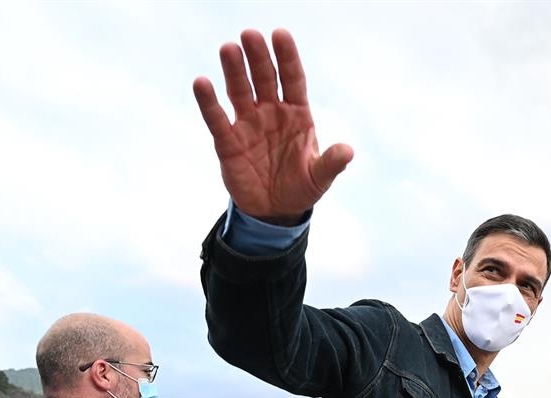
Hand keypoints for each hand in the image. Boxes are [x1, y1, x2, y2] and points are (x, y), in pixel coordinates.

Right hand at [193, 29, 352, 222]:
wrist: (275, 211)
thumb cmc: (301, 187)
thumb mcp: (320, 178)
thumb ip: (331, 163)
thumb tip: (348, 151)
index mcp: (297, 115)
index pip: (293, 79)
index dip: (287, 57)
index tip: (280, 34)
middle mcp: (271, 113)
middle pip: (265, 79)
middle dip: (258, 57)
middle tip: (250, 35)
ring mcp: (248, 124)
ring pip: (240, 91)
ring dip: (234, 71)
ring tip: (228, 49)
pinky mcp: (228, 142)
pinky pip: (217, 118)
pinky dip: (209, 102)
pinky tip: (202, 82)